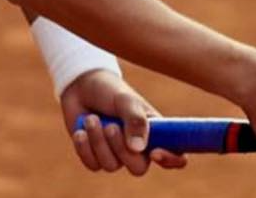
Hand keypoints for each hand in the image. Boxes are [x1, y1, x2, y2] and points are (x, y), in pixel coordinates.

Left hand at [60, 69, 187, 174]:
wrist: (80, 86)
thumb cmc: (110, 90)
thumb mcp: (125, 100)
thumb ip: (135, 120)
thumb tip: (139, 148)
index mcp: (155, 131)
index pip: (175, 154)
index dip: (171, 159)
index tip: (155, 152)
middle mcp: (138, 147)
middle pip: (138, 168)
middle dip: (121, 149)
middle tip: (111, 126)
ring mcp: (116, 154)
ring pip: (111, 165)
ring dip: (99, 141)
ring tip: (91, 118)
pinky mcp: (95, 156)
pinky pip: (93, 165)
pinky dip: (85, 147)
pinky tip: (81, 130)